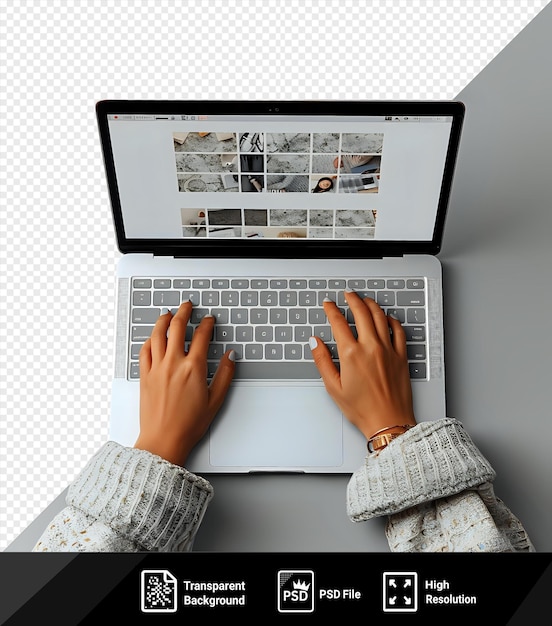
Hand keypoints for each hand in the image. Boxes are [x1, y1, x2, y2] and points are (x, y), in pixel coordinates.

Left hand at [134, 301, 234, 465]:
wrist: (163, 440)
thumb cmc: (188, 425)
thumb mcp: (215, 400)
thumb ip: (224, 374)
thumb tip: (230, 356)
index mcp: (193, 368)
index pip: (201, 336)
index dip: (207, 324)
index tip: (209, 320)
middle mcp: (173, 364)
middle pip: (177, 327)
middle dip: (184, 312)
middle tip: (188, 305)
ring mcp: (156, 368)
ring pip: (157, 334)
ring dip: (163, 320)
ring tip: (168, 313)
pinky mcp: (144, 376)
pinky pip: (145, 350)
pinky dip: (150, 339)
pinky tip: (153, 337)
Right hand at [310, 292, 415, 440]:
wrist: (389, 422)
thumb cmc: (362, 409)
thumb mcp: (333, 387)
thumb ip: (322, 361)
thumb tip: (315, 342)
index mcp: (351, 354)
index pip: (338, 322)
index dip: (331, 309)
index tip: (328, 304)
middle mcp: (370, 347)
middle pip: (361, 312)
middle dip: (352, 299)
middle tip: (347, 294)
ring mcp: (388, 350)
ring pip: (380, 317)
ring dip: (371, 304)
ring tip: (365, 300)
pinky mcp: (401, 356)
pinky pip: (398, 330)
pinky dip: (391, 320)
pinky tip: (387, 318)